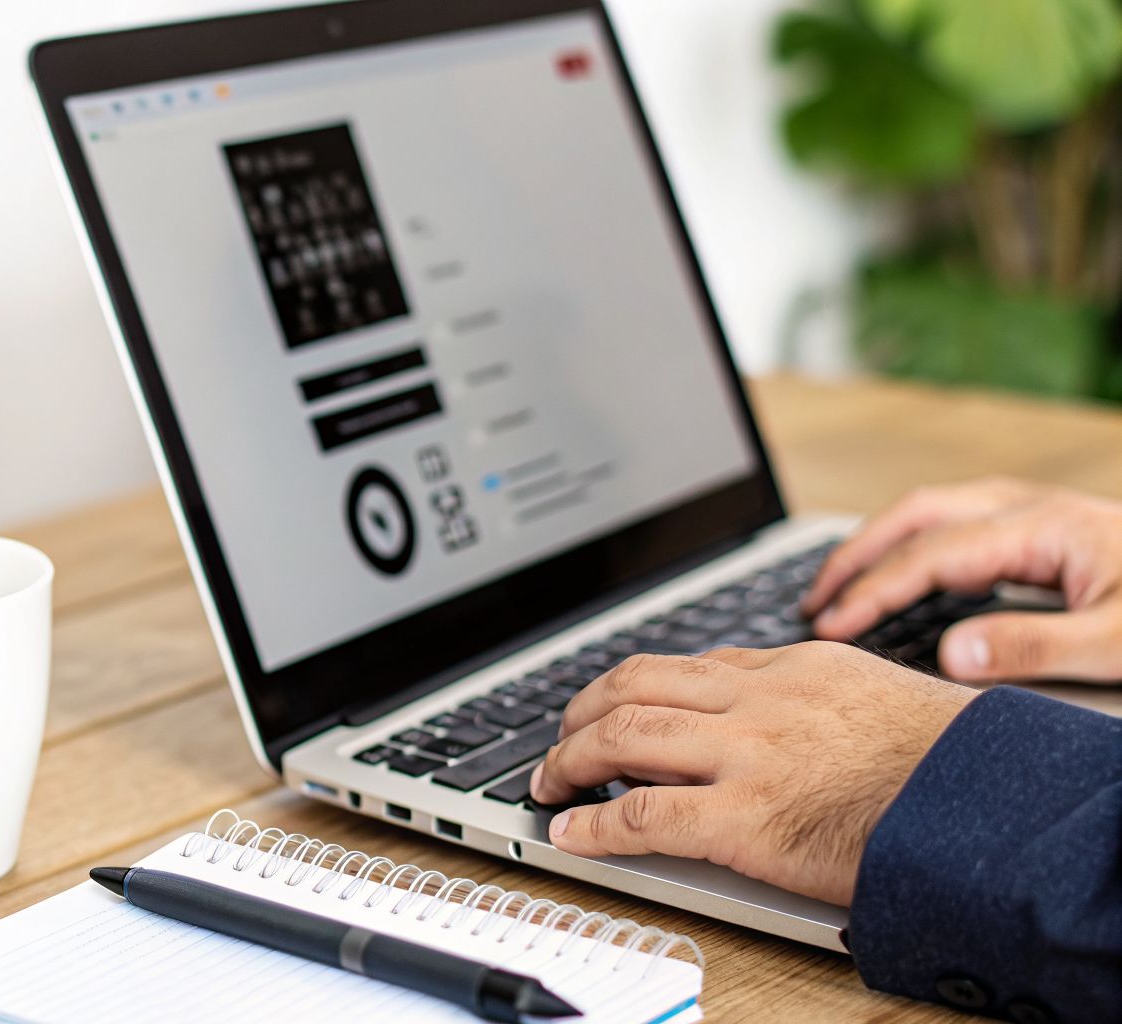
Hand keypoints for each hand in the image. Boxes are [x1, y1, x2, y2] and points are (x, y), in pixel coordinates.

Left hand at [529, 644, 972, 905]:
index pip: (686, 665)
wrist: (987, 800)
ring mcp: (746, 756)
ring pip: (624, 736)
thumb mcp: (874, 692)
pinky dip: (593, 825)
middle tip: (559, 741)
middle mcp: (758, 700)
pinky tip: (570, 833)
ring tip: (548, 782)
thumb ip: (815, 693)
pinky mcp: (744, 819)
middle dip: (580, 712)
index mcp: (791, 667)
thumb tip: (784, 706)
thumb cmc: (946, 760)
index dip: (631, 688)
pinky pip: (641, 816)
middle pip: (635, 686)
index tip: (607, 705)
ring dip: (570, 759)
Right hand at [801, 477, 1121, 682]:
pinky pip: (956, 525)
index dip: (873, 590)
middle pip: (916, 514)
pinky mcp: (1044, 532)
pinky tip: (902, 579)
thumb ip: (1033, 647)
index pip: (931, 554)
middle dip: (855, 554)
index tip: (830, 625)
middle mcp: (1032, 510)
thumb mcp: (1119, 645)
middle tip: (811, 601)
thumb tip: (950, 654)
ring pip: (932, 512)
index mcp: (1044, 528)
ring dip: (878, 545)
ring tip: (838, 587)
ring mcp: (1037, 514)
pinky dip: (911, 547)